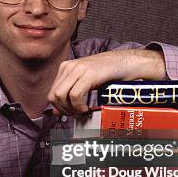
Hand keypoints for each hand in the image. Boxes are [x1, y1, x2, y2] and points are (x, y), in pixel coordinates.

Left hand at [47, 48, 165, 114]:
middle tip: (77, 113)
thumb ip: (70, 94)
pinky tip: (87, 107)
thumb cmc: (108, 73)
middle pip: (53, 95)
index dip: (59, 107)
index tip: (70, 113)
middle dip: (64, 110)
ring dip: (71, 109)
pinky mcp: (88, 74)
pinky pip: (74, 95)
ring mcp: (77, 69)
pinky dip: (79, 106)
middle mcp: (69, 66)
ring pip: (60, 96)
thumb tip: (56, 111)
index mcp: (66, 67)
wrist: (125, 63)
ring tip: (82, 110)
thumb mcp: (85, 83)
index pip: (52, 92)